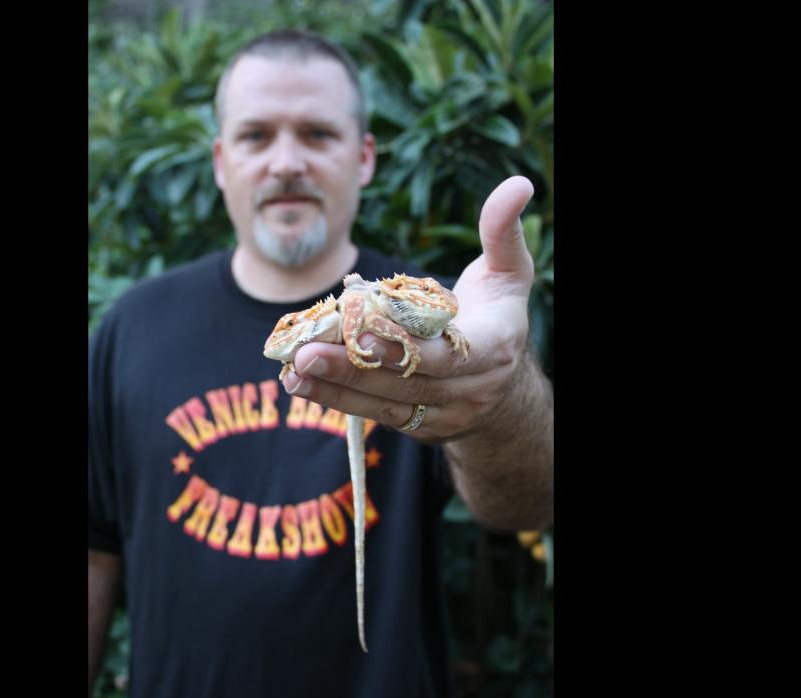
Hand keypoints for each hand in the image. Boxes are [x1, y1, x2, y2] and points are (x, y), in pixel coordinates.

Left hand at [283, 176, 535, 441]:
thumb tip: (517, 184)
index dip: (402, 345)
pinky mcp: (420, 427)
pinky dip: (338, 400)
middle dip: (351, 369)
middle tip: (304, 352)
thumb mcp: (509, 274)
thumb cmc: (499, 316)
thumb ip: (503, 232)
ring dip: (335, 389)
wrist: (506, 389)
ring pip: (385, 404)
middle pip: (405, 381)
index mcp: (492, 347)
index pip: (445, 354)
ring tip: (292, 370)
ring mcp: (445, 415)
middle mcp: (470, 389)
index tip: (360, 330)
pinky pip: (377, 415)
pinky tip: (303, 384)